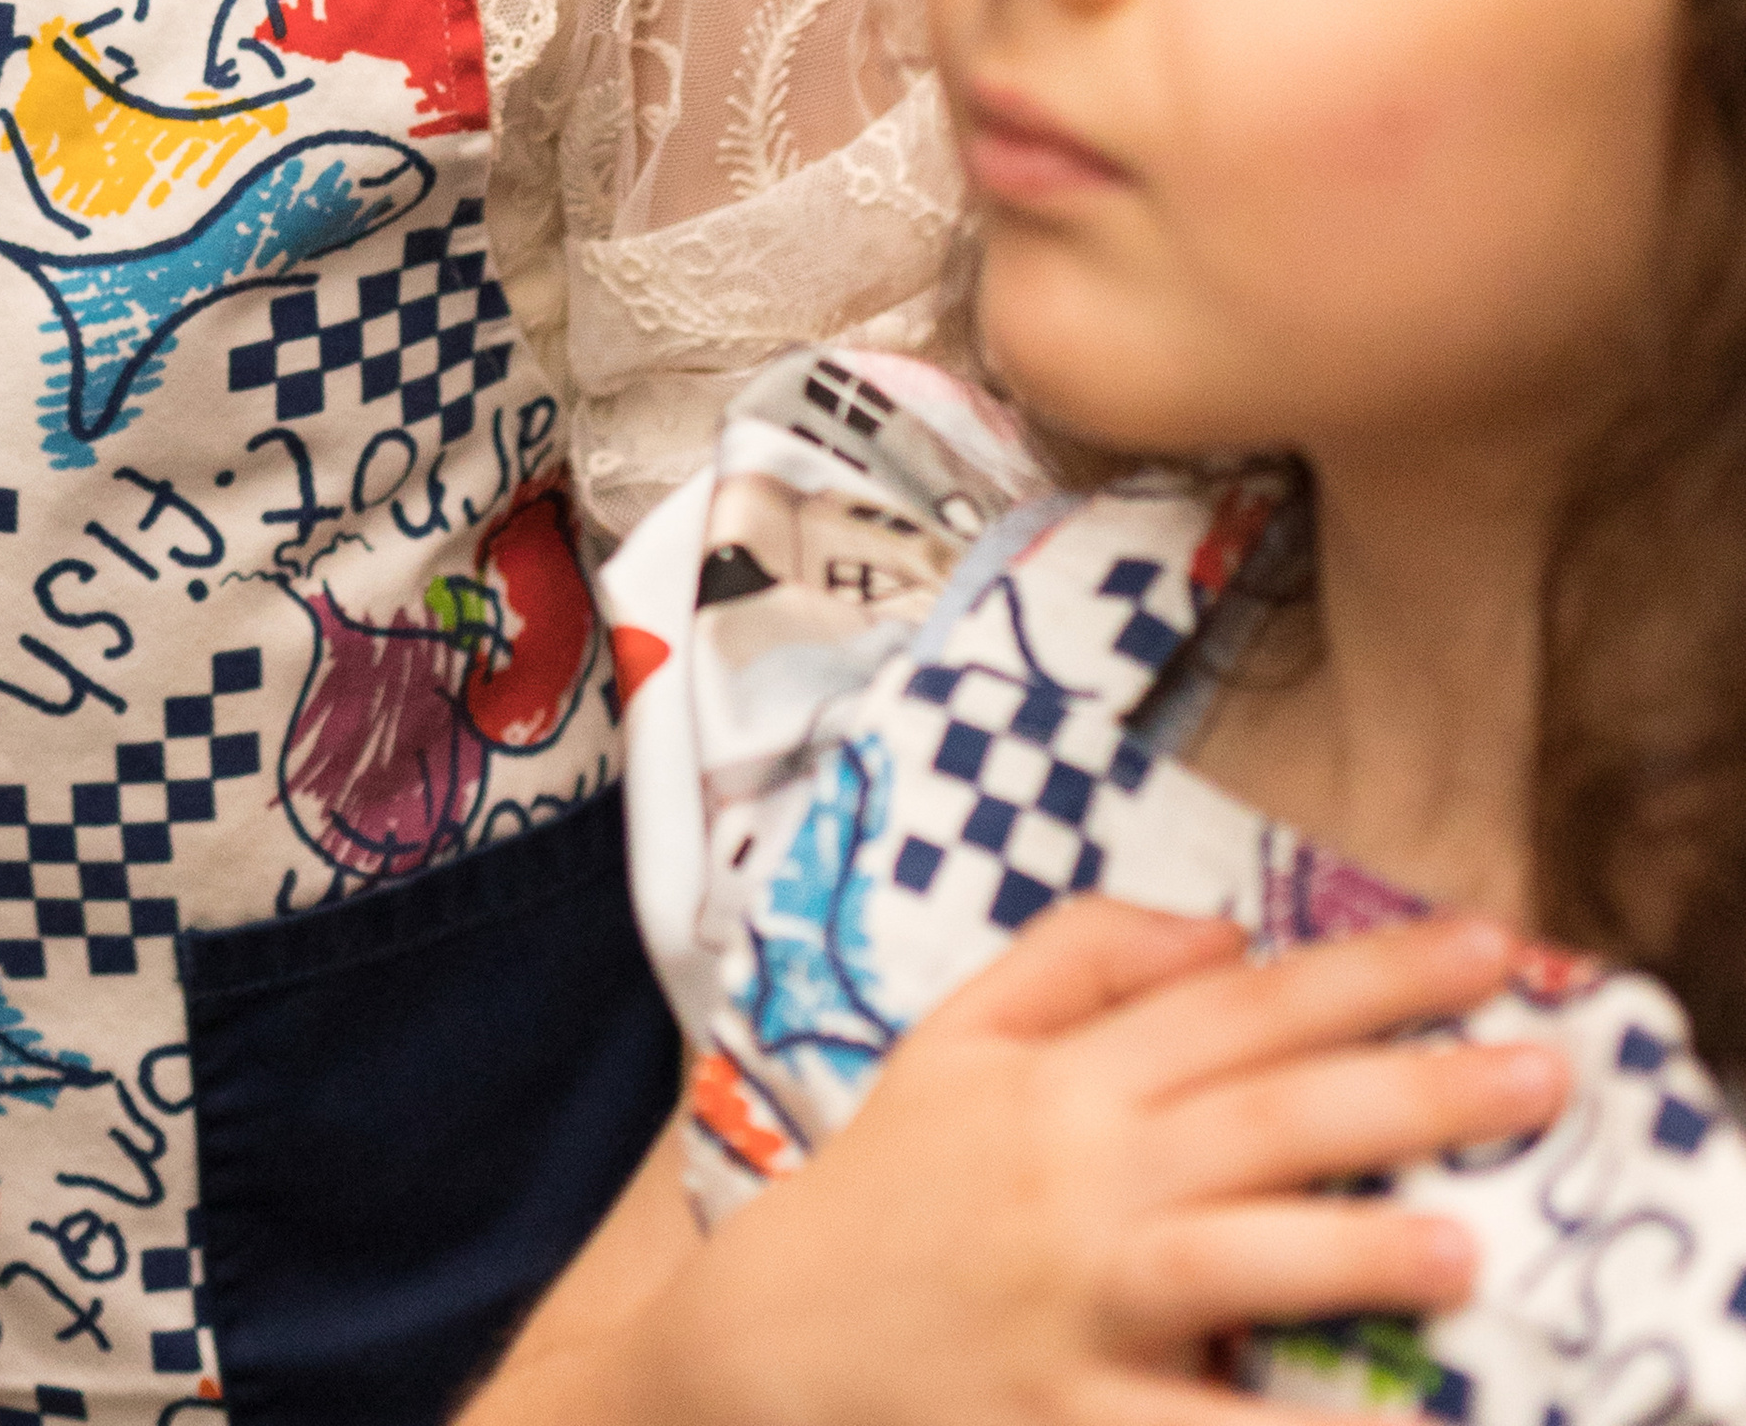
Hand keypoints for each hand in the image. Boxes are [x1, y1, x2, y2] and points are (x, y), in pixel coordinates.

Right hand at [637, 900, 1571, 1425]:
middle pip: (1261, 1115)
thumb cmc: (883, 1189)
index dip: (1370, 971)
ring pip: (1227, 1264)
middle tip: (1542, 1071)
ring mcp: (1071, 1306)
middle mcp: (1075, 1178)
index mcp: (1062, 1079)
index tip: (1490, 948)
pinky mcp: (1064, 1422)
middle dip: (1410, 1086)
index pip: (1241, 1005)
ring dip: (1349, 1252)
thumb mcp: (957, 1039)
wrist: (764, 1347)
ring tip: (1462, 1246)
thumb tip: (1226, 930)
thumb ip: (1081, 955)